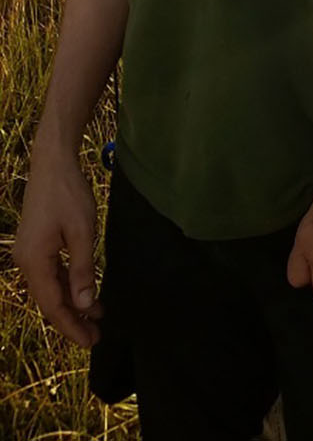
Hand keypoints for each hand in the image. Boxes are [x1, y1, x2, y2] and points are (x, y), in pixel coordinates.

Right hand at [13, 154, 102, 347]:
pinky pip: (50, 273)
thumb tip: (86, 304)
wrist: (53, 162)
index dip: (72, 326)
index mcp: (34, 261)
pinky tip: (85, 291)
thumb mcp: (83, 232)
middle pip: (49, 300)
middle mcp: (25, 261)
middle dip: (73, 319)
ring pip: (50, 288)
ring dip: (72, 302)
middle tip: (97, 336)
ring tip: (97, 317)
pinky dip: (67, 284)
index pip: (53, 305)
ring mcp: (28, 253)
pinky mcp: (35, 244)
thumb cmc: (69, 193)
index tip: (91, 341)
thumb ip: (83, 270)